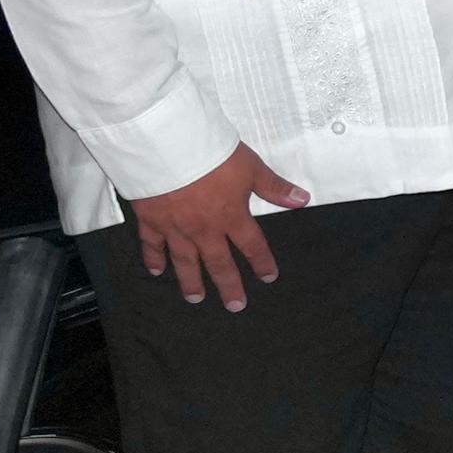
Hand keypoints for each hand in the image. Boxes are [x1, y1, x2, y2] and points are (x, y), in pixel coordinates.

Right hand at [129, 144, 313, 310]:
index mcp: (231, 216)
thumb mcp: (250, 167)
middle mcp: (204, 229)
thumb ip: (274, 187)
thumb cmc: (212, 155)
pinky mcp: (150, 219)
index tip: (268, 277)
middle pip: (219, 262)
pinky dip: (154, 259)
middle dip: (228, 285)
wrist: (167, 147)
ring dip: (192, 281)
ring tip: (196, 298)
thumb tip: (302, 199)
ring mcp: (175, 227)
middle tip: (235, 305)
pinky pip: (152, 244)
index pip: (252, 245)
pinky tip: (157, 271)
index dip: (261, 262)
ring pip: (186, 260)